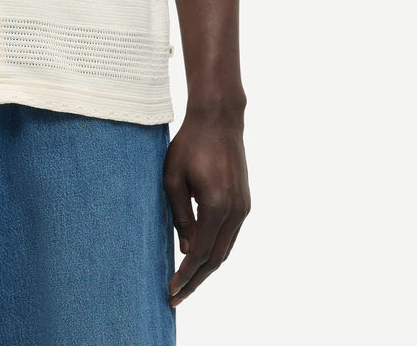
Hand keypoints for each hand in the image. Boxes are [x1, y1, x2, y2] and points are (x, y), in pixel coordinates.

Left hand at [162, 105, 249, 306]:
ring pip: (226, 250)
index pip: (200, 253)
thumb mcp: (173, 178)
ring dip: (207, 269)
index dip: (185, 275)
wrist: (218, 120)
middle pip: (216, 258)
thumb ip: (179, 215)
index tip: (171, 291)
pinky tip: (200, 258)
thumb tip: (186, 249)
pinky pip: (230, 236)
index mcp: (216, 206)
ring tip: (186, 283)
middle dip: (196, 281)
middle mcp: (235, 211)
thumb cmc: (189, 144)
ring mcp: (243, 208)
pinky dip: (216, 251)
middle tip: (176, 297)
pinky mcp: (245, 202)